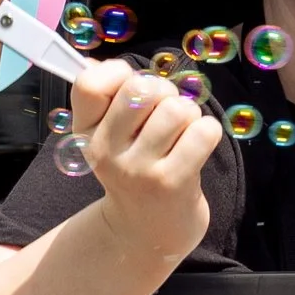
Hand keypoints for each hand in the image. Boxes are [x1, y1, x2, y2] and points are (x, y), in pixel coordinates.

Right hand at [70, 60, 221, 274]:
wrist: (148, 232)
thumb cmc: (135, 170)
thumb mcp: (107, 137)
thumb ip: (104, 98)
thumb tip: (96, 62)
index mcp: (85, 132)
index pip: (90, 83)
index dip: (118, 72)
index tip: (130, 89)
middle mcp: (106, 151)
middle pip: (143, 88)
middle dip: (165, 92)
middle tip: (167, 115)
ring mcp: (139, 170)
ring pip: (178, 108)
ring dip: (190, 114)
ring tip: (183, 134)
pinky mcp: (172, 183)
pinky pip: (203, 131)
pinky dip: (208, 131)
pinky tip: (197, 147)